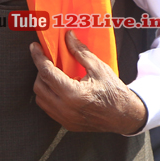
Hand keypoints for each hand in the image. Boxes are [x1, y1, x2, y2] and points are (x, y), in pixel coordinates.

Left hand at [29, 30, 146, 133]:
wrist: (125, 116)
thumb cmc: (114, 92)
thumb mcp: (98, 68)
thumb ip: (80, 52)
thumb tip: (68, 37)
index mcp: (74, 94)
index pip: (47, 73)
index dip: (38, 58)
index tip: (34, 47)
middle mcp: (66, 109)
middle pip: (39, 86)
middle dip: (40, 71)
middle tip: (47, 60)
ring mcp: (65, 119)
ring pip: (41, 99)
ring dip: (43, 84)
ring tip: (54, 74)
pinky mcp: (66, 124)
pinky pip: (48, 108)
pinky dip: (48, 96)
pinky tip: (58, 87)